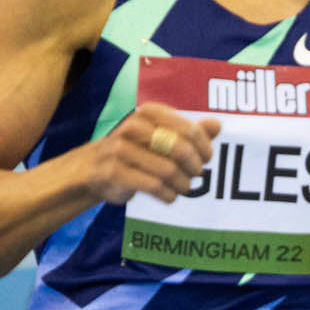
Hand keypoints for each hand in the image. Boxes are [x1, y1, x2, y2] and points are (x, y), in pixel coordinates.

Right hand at [79, 102, 218, 207]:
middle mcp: (134, 127)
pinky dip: (168, 194)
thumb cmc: (135, 151)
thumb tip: (217, 125)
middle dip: (194, 166)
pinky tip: (170, 196)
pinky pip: (153, 186)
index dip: (204, 147)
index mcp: (149, 113)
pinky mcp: (115, 173)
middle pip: (180, 149)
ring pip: (168, 170)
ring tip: (184, 188)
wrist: (92, 168)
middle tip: (197, 175)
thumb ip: (188, 131)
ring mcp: (121, 150)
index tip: (207, 159)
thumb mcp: (160, 137)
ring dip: (183, 184)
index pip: (188, 129)